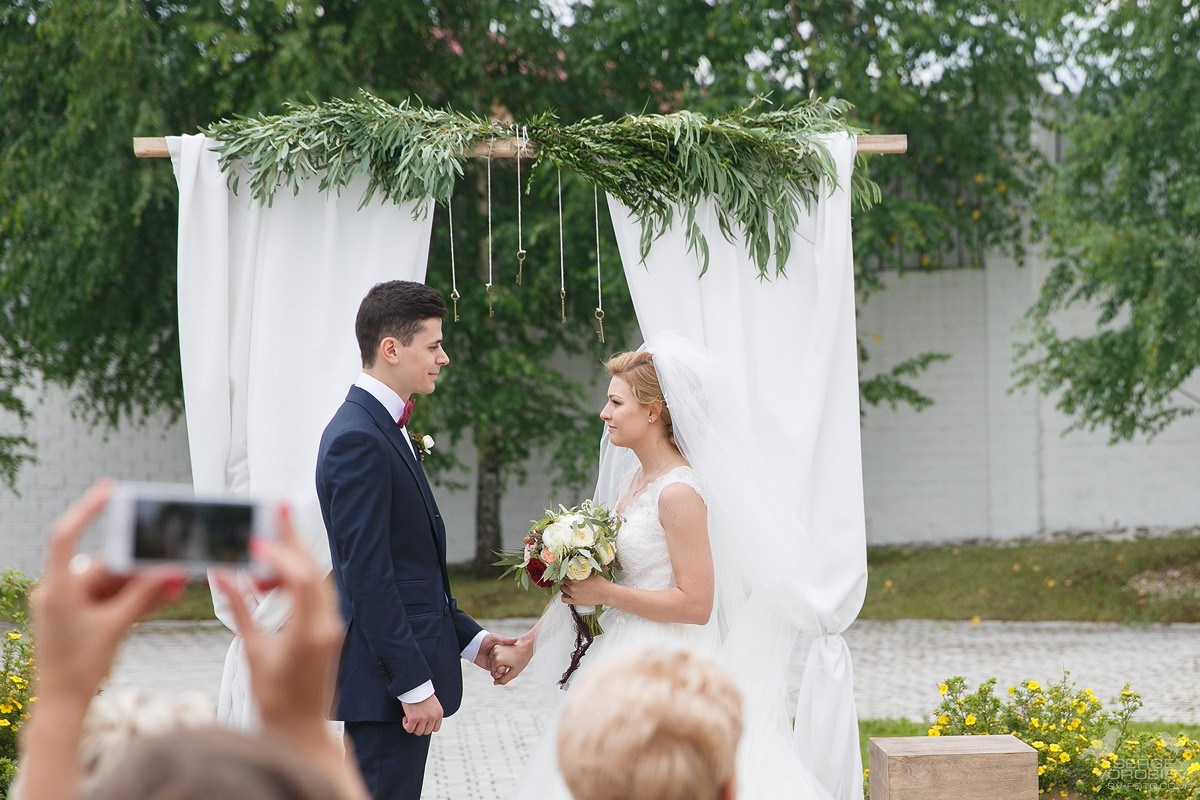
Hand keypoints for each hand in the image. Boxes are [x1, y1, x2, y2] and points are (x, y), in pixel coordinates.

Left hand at [20, 481, 185, 799]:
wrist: (64, 701)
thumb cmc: (79, 667)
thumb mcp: (116, 627)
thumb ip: (142, 595)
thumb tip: (167, 571)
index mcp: (58, 588)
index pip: (66, 537)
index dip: (87, 510)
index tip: (109, 491)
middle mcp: (62, 590)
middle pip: (108, 565)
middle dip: (143, 567)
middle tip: (174, 565)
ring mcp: (74, 602)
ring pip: (116, 583)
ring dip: (146, 585)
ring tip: (177, 585)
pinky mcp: (85, 615)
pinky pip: (115, 598)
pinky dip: (137, 597)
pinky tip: (166, 595)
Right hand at [213, 505, 343, 731]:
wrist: (300, 729)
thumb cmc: (275, 700)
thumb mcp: (252, 652)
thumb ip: (241, 609)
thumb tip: (224, 575)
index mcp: (309, 633)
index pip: (302, 579)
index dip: (280, 555)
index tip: (255, 542)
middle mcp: (327, 625)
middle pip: (313, 570)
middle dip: (293, 538)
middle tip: (278, 507)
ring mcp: (331, 626)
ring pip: (316, 578)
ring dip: (291, 558)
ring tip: (261, 549)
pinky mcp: (328, 628)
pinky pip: (315, 592)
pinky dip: (295, 579)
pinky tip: (270, 580)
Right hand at [401, 693, 442, 735]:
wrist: (415, 685)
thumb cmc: (422, 692)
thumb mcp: (433, 703)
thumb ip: (432, 713)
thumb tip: (427, 724)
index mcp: (439, 713)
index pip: (435, 729)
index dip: (427, 726)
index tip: (422, 722)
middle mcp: (433, 717)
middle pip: (426, 732)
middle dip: (419, 727)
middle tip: (415, 720)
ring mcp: (424, 718)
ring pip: (418, 732)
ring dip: (413, 726)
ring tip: (410, 717)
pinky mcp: (414, 718)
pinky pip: (409, 729)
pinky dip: (406, 725)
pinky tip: (405, 717)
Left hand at [472, 631, 517, 670]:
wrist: (473, 644)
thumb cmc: (484, 639)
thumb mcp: (495, 638)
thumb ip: (505, 640)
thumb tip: (516, 640)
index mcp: (502, 650)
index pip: (510, 657)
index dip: (512, 659)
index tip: (513, 661)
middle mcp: (499, 657)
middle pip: (506, 664)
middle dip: (506, 667)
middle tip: (504, 667)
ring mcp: (494, 662)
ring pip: (500, 670)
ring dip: (501, 672)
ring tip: (501, 670)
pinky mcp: (489, 667)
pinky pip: (494, 673)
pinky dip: (496, 674)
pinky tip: (498, 674)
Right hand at [490, 635, 533, 685]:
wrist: (526, 646)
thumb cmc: (522, 659)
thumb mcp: (514, 673)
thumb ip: (504, 680)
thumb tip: (495, 683)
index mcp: (498, 660)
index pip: (493, 673)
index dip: (500, 674)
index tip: (507, 670)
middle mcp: (495, 653)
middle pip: (492, 667)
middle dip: (498, 668)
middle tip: (508, 666)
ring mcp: (495, 648)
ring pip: (492, 661)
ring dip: (498, 663)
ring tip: (508, 661)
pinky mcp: (497, 645)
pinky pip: (494, 655)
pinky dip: (498, 658)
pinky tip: (506, 657)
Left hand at [560, 574, 612, 606]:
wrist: (606, 593)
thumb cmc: (601, 583)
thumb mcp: (591, 573)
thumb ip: (583, 572)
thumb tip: (579, 568)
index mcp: (576, 578)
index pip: (565, 574)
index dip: (567, 573)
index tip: (568, 573)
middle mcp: (573, 587)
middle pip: (563, 582)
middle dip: (566, 580)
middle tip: (569, 579)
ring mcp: (573, 595)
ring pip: (562, 590)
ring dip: (565, 587)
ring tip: (568, 586)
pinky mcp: (576, 601)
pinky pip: (564, 599)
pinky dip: (564, 597)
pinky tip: (567, 594)